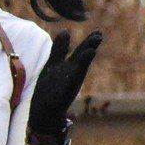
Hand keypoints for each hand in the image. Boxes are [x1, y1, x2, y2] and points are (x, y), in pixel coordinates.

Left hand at [27, 29, 102, 144]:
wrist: (45, 113)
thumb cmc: (50, 89)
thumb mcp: (53, 65)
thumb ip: (59, 49)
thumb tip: (65, 31)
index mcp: (69, 67)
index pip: (80, 52)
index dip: (88, 42)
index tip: (98, 32)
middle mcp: (71, 75)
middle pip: (81, 59)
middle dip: (89, 48)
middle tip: (99, 36)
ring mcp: (68, 84)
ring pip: (77, 71)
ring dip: (84, 61)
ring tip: (92, 50)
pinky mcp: (62, 94)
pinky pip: (68, 85)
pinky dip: (72, 78)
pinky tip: (76, 73)